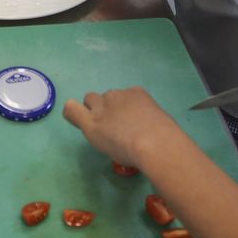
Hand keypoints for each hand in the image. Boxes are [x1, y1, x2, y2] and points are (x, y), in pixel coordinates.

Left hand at [63, 87, 184, 168]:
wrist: (154, 143)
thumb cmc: (165, 137)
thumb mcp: (160, 121)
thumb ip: (148, 121)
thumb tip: (146, 130)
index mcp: (137, 94)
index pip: (124, 98)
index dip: (122, 110)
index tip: (127, 123)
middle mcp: (117, 95)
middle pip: (104, 97)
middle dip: (105, 109)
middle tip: (113, 129)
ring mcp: (102, 107)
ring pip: (90, 101)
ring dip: (93, 112)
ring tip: (101, 130)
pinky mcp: (91, 122)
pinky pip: (72, 110)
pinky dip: (72, 114)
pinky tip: (75, 120)